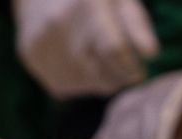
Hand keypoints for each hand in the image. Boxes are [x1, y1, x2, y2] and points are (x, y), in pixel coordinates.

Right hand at [13, 0, 158, 97]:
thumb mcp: (119, 0)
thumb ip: (136, 24)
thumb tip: (151, 54)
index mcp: (88, 5)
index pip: (114, 50)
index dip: (130, 68)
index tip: (139, 73)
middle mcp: (61, 25)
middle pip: (96, 73)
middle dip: (116, 80)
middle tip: (124, 74)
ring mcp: (42, 43)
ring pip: (80, 85)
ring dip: (98, 83)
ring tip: (101, 66)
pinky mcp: (30, 56)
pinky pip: (62, 86)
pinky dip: (78, 84)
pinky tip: (80, 65)